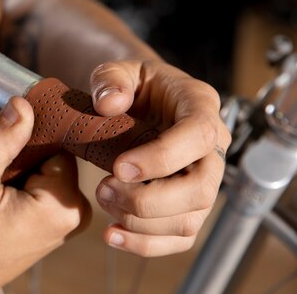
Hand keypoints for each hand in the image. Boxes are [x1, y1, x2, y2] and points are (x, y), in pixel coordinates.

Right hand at [0, 97, 90, 293]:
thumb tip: (22, 103)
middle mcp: (77, 211)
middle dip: (23, 152)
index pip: (59, 141)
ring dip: (22, 164)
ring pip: (48, 162)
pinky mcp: (59, 215)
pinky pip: (46, 177)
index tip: (4, 145)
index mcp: (63, 204)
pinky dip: (25, 177)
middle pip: (55, 150)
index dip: (29, 135)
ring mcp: (70, 215)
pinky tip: (5, 194)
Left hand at [89, 59, 230, 256]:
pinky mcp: (188, 206)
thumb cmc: (134, 85)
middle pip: (199, 189)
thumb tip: (109, 104)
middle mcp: (210, 149)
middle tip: (104, 189)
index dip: (162, 158)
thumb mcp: (120, 70)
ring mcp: (203, 181)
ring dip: (141, 223)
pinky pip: (179, 238)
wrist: (140, 101)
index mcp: (200, 107)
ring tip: (103, 200)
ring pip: (189, 219)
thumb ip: (111, 79)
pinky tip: (112, 235)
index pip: (199, 137)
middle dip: (147, 199)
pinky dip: (145, 244)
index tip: (119, 167)